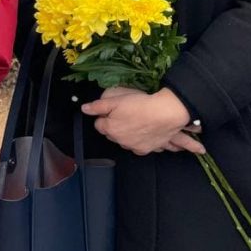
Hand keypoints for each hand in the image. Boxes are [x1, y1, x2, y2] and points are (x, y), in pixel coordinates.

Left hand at [81, 88, 204, 155]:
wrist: (166, 113)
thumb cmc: (139, 105)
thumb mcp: (115, 101)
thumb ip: (98, 106)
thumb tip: (84, 109)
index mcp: (110, 129)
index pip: (99, 124)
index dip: (104, 116)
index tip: (112, 110)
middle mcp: (120, 141)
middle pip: (111, 134)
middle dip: (114, 126)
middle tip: (124, 114)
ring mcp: (133, 147)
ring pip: (124, 141)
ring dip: (126, 134)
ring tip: (135, 122)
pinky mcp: (146, 149)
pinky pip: (138, 147)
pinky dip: (139, 140)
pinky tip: (144, 131)